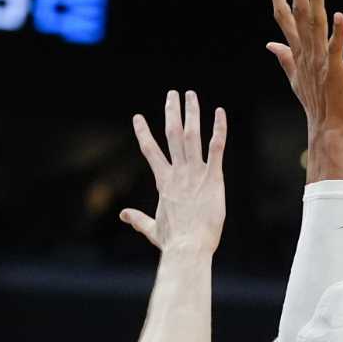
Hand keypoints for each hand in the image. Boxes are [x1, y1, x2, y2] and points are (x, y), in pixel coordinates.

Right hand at [120, 89, 227, 254]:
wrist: (188, 248)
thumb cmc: (172, 242)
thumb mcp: (152, 228)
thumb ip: (138, 219)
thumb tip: (122, 215)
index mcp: (163, 182)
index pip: (150, 151)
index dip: (143, 132)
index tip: (137, 117)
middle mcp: (177, 172)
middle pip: (172, 134)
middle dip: (172, 112)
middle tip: (172, 93)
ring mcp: (195, 173)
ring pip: (192, 135)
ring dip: (192, 113)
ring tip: (191, 94)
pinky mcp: (214, 178)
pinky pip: (216, 148)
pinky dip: (218, 129)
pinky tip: (220, 113)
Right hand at [266, 0, 342, 144]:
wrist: (329, 129)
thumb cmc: (316, 104)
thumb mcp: (295, 78)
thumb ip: (284, 58)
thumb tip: (269, 44)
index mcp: (297, 52)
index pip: (283, 17)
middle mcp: (306, 52)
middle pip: (298, 14)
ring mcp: (320, 60)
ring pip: (314, 23)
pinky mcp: (335, 69)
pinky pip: (336, 48)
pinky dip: (338, 32)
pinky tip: (340, 15)